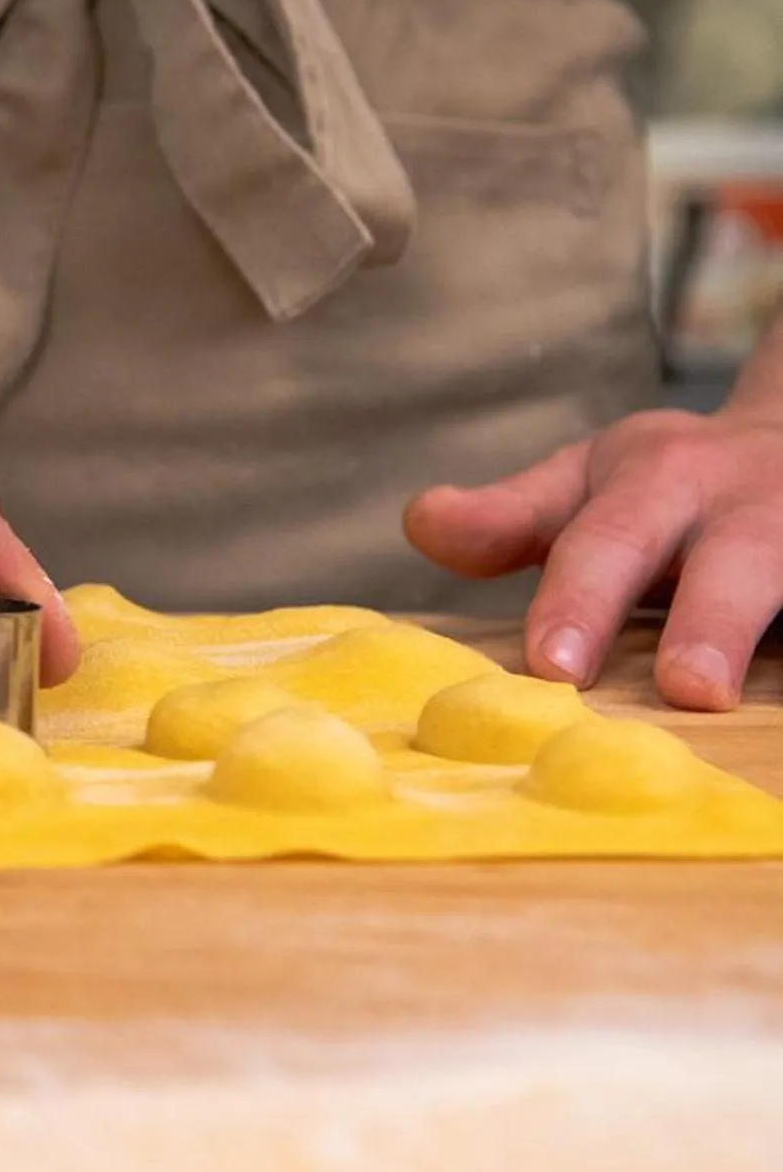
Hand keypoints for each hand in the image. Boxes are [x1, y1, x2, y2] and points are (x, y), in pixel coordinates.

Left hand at [405, 408, 782, 708]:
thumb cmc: (669, 488)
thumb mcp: (589, 484)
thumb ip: (509, 518)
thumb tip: (421, 521)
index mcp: (659, 479)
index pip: (606, 541)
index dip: (580, 601)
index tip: (554, 666)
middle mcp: (748, 502)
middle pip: (735, 561)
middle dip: (712, 619)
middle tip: (689, 688)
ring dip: (769, 626)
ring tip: (742, 692)